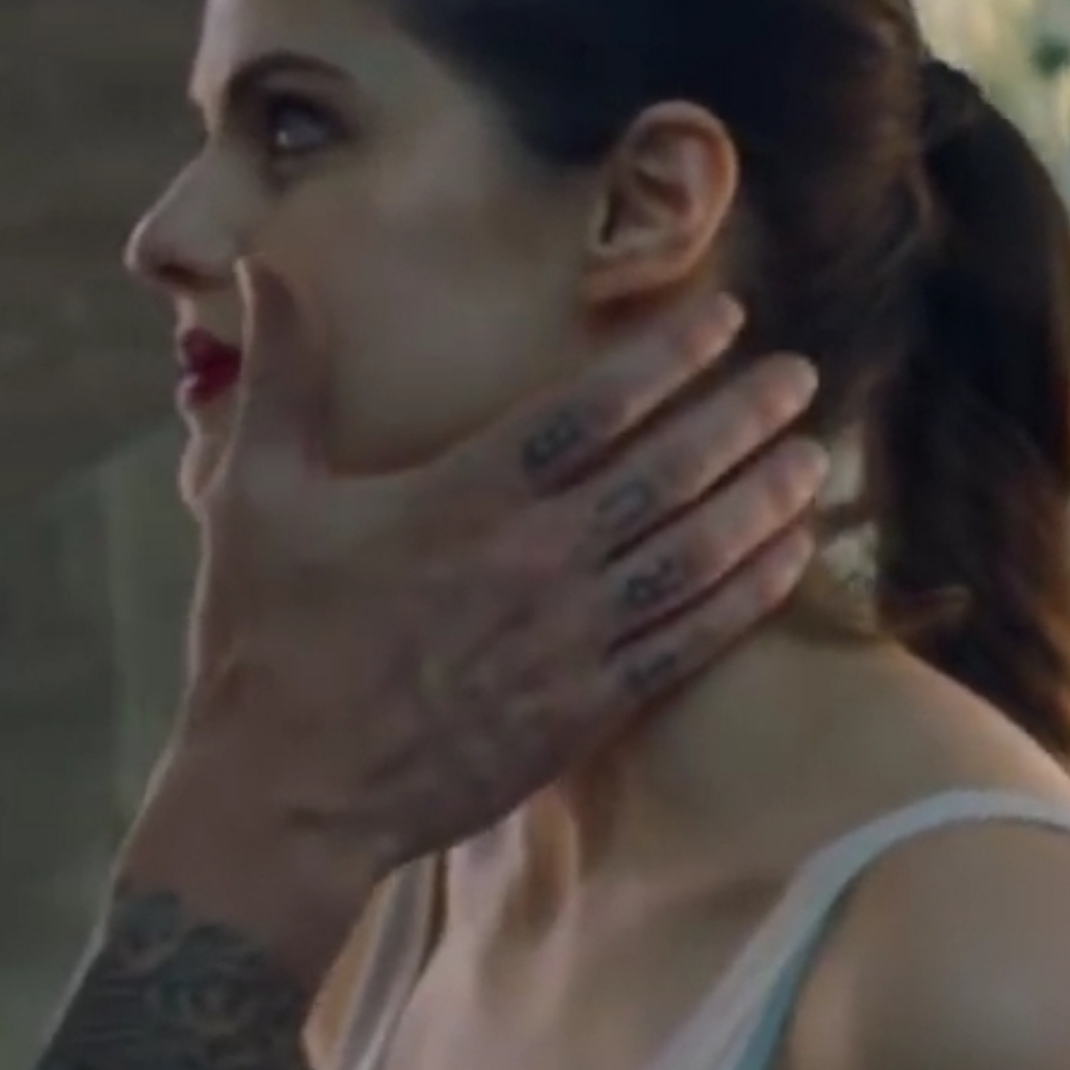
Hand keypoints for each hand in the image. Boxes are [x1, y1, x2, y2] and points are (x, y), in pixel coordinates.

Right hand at [129, 264, 829, 973]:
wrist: (285, 799)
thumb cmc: (265, 642)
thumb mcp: (256, 494)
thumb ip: (281, 375)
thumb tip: (259, 270)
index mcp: (459, 498)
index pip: (589, 408)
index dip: (664, 356)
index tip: (723, 315)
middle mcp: (530, 562)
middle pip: (665, 474)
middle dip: (741, 416)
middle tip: (797, 374)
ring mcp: (566, 641)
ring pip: (693, 555)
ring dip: (761, 500)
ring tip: (813, 456)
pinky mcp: (584, 711)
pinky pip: (689, 644)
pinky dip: (747, 597)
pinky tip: (789, 560)